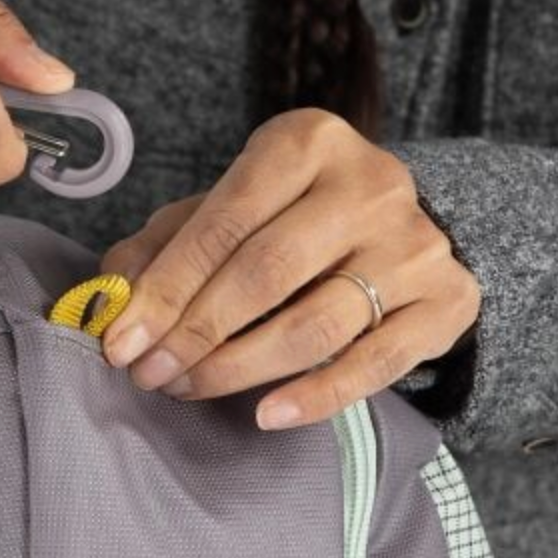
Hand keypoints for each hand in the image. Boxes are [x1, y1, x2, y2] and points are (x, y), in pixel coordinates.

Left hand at [97, 108, 481, 429]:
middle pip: (267, 273)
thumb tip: (109, 300)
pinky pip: (376, 364)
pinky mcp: (448, 300)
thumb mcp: (221, 210)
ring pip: (317, 324)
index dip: (164, 290)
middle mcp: (370, 184)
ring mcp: (415, 243)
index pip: (223, 224)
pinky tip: (265, 415)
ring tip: (188, 388)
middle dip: (194, 333)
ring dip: (239, 368)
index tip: (119, 341)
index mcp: (306, 142)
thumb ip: (160, 246)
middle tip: (147, 373)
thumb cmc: (286, 219)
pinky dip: (316, 396)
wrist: (395, 229)